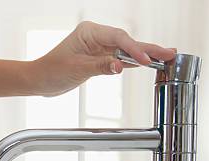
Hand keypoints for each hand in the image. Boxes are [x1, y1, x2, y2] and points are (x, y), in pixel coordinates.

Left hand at [31, 21, 176, 95]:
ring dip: (145, 55)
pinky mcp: (100, 59)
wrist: (39, 80)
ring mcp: (99, 47)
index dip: (134, 50)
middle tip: (169, 53)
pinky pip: (121, 59)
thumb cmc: (51, 71)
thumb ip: (100, 67)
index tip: (146, 61)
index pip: (118, 38)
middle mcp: (96, 37)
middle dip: (148, 48)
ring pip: (127, 51)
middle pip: (127, 42)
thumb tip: (120, 67)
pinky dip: (134, 62)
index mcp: (89, 32)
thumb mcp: (76, 69)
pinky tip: (150, 62)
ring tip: (166, 57)